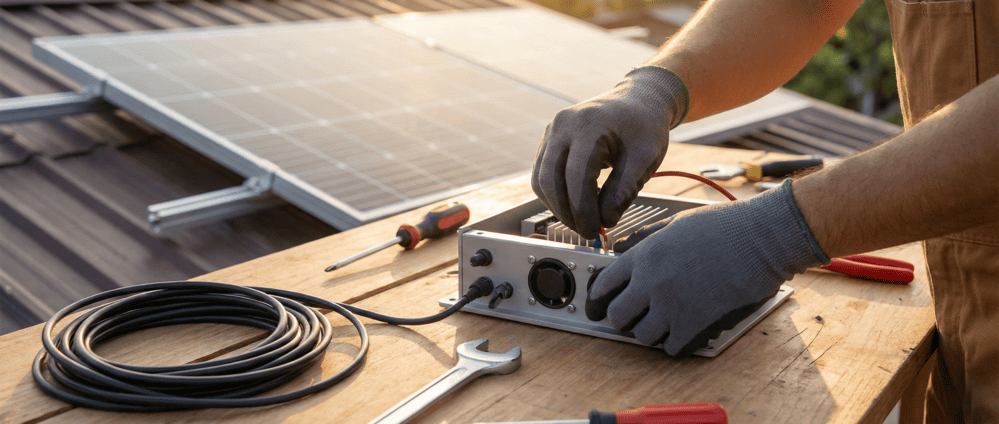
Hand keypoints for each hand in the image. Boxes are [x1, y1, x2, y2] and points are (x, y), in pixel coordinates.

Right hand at [532, 66, 687, 238]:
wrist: (637, 101)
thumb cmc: (643, 126)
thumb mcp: (645, 158)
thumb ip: (624, 190)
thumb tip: (605, 220)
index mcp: (588, 125)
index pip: (576, 177)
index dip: (583, 209)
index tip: (595, 229)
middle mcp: (562, 125)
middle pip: (550, 180)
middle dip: (566, 213)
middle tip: (586, 231)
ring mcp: (552, 131)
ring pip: (540, 180)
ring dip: (557, 207)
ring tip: (582, 220)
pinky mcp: (549, 140)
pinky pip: (542, 174)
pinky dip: (555, 195)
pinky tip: (575, 204)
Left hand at [586, 181, 828, 355]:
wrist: (760, 238)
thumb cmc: (724, 225)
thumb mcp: (675, 222)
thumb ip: (645, 238)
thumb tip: (622, 247)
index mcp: (644, 255)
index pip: (603, 284)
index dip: (598, 296)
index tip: (599, 303)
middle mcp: (651, 282)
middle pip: (617, 316)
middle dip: (622, 318)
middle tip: (632, 315)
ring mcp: (671, 305)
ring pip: (641, 336)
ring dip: (649, 332)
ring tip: (661, 323)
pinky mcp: (694, 323)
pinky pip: (670, 348)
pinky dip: (674, 343)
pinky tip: (681, 331)